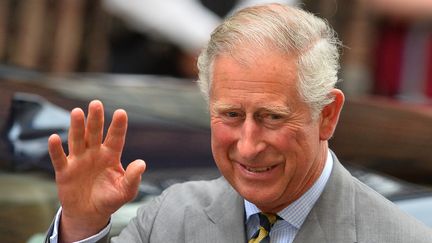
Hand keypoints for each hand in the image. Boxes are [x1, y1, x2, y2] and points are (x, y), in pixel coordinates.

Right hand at [48, 100, 145, 241]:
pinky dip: (56, 149)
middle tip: (96, 103)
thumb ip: (133, 178)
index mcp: (111, 155)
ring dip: (76, 127)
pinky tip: (54, 138)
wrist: (90, 214)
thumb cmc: (110, 199)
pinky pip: (60, 158)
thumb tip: (141, 163)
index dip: (118, 126)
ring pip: (77, 140)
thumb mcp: (126, 191)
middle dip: (95, 119)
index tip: (121, 112)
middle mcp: (94, 153)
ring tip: (77, 112)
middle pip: (95, 133)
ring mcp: (79, 160)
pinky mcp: (65, 171)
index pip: (116, 138)